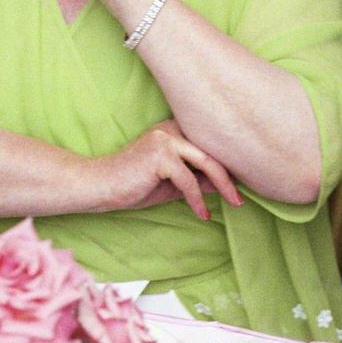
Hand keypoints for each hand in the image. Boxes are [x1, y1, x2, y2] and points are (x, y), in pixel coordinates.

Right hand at [92, 119, 242, 219]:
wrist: (101, 186)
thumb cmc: (133, 184)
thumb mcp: (172, 183)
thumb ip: (196, 179)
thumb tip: (224, 185)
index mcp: (173, 130)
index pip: (208, 144)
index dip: (227, 163)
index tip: (240, 184)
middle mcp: (170, 129)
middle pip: (212, 150)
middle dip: (231, 175)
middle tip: (240, 198)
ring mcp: (164, 139)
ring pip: (206, 162)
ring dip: (224, 185)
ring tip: (234, 203)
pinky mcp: (159, 155)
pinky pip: (189, 180)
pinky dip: (198, 199)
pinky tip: (201, 213)